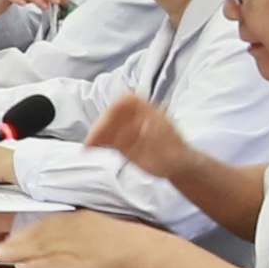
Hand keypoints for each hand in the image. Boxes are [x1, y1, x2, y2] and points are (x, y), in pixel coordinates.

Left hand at [0, 211, 165, 267]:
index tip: (16, 236)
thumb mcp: (103, 226)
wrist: (143, 249)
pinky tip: (24, 265)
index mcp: (82, 218)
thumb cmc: (130, 238)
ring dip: (21, 252)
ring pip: (42, 248)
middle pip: (40, 236)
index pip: (50, 223)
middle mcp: (75, 229)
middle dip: (19, 242)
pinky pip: (52, 261)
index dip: (30, 231)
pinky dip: (36, 263)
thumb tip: (76, 241)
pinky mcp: (79, 261)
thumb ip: (86, 232)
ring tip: (4, 256)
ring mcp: (76, 245)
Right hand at [83, 94, 198, 180]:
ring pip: (108, 124)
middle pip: (114, 112)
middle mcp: (137, 117)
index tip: (105, 121)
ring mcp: (130, 128)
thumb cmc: (176, 155)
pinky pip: (107, 136)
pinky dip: (98, 140)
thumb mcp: (167, 146)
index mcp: (149, 112)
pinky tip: (91, 146)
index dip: (114, 107)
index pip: (128, 101)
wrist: (180, 166)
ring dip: (97, 132)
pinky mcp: (124, 140)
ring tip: (88, 145)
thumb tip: (141, 126)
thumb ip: (152, 136)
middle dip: (101, 123)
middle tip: (92, 139)